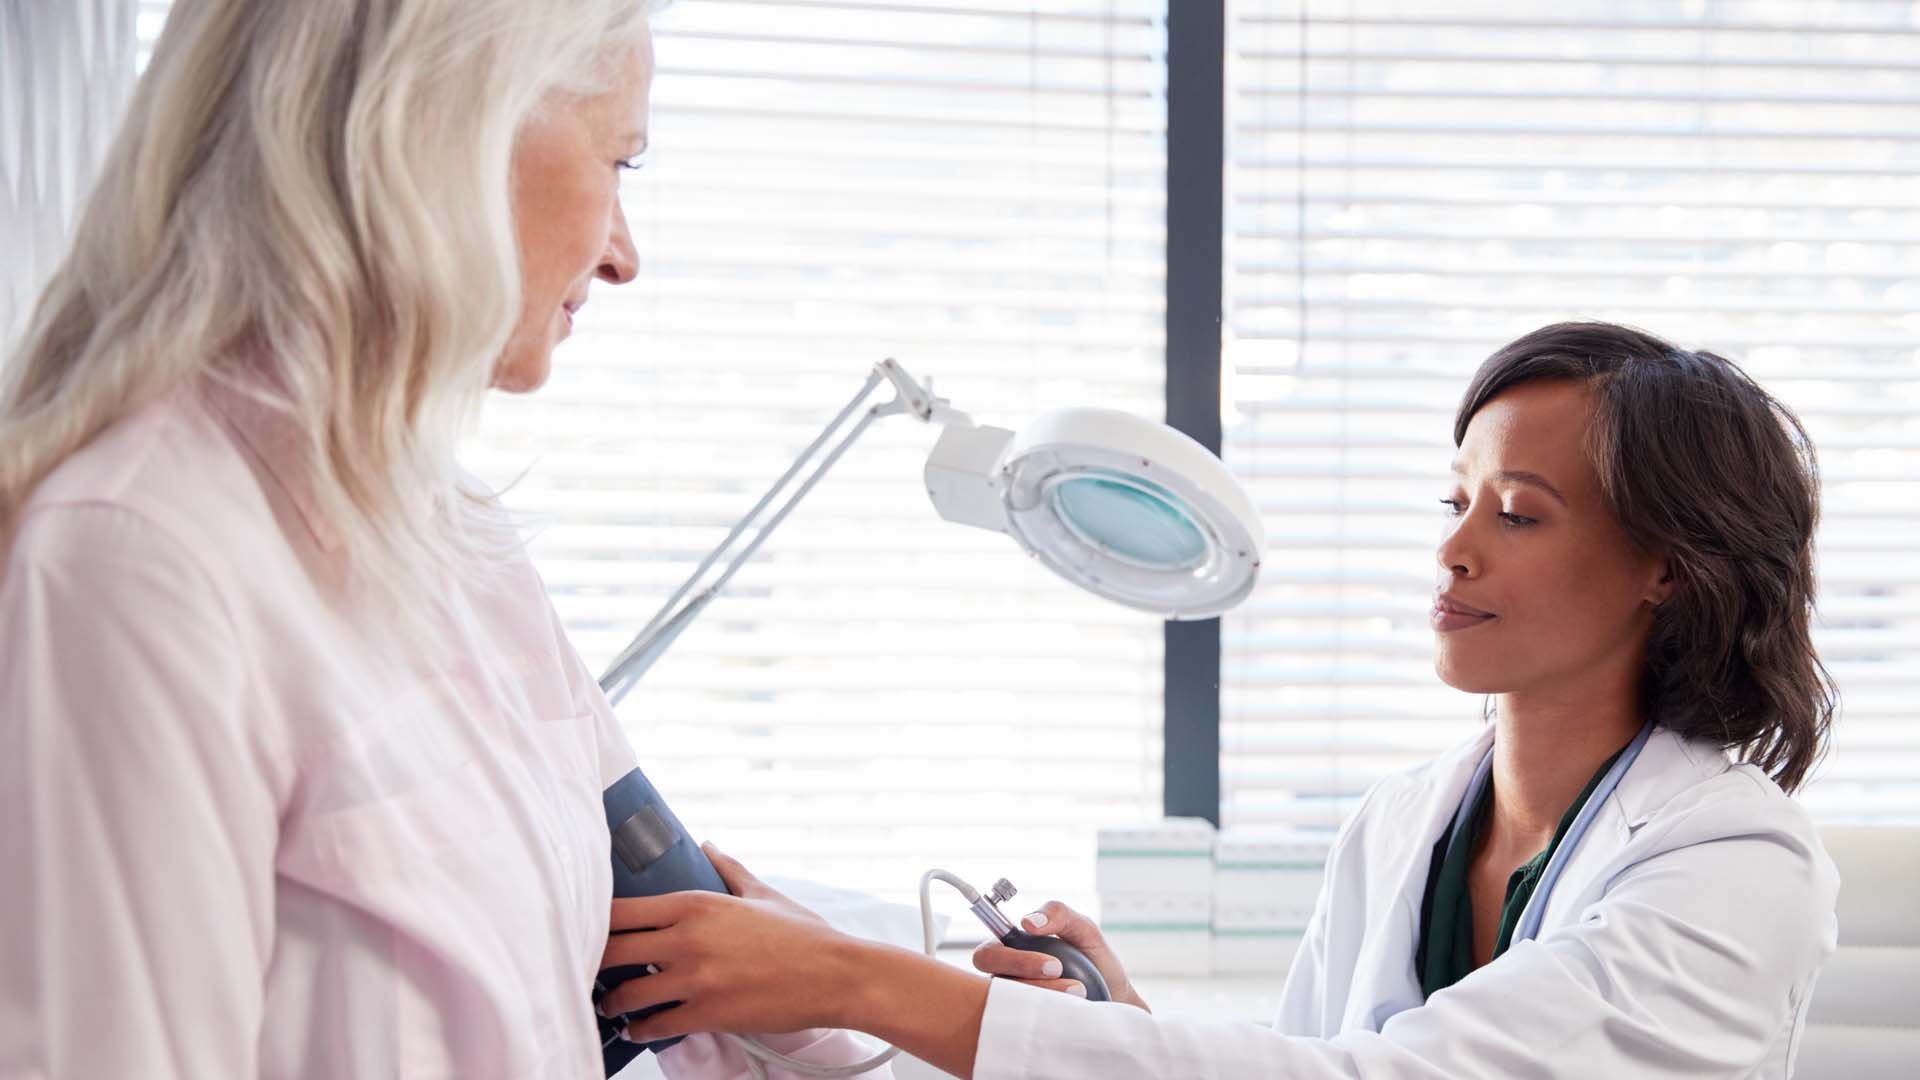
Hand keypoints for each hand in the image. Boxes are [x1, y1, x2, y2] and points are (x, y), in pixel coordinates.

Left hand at [598, 843, 859, 1040]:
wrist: (834, 975)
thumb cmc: (802, 934)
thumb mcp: (762, 893)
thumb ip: (728, 869)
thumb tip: (707, 846)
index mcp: (695, 904)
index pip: (621, 910)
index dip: (594, 922)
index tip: (587, 930)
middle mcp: (686, 938)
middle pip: (611, 950)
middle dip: (594, 963)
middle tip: (590, 970)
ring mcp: (694, 978)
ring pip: (626, 994)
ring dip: (613, 1003)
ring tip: (610, 1006)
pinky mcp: (706, 1013)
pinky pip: (654, 1026)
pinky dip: (640, 1030)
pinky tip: (639, 1028)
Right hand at [970, 900, 1149, 1011]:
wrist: (1115, 999)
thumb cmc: (1094, 961)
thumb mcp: (1083, 929)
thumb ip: (1058, 914)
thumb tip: (1028, 922)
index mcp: (1009, 953)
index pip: (987, 955)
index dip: (1010, 959)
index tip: (1053, 964)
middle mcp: (1005, 981)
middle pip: (994, 982)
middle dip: (1027, 976)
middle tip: (1060, 971)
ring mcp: (1014, 1008)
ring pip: (1012, 1006)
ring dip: (1047, 996)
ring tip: (1080, 991)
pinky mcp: (1027, 1029)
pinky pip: (1026, 1027)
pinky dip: (1050, 1018)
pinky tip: (1071, 1011)